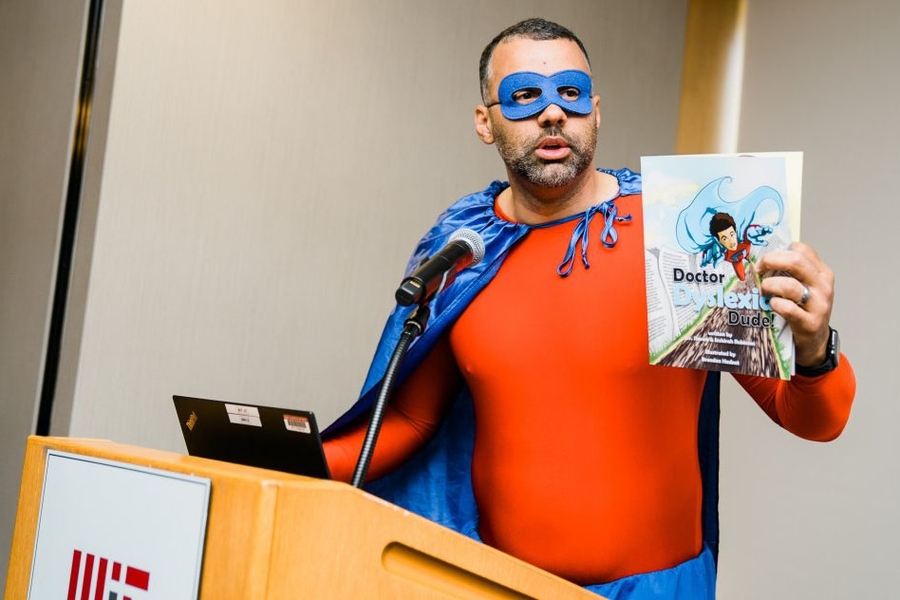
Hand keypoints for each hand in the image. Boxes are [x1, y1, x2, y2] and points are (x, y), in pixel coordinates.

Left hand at [756, 242, 832, 366]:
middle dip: (771, 261)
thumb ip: (789, 273)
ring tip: (763, 291)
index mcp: (821, 273)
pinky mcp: (810, 324)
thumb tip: (762, 260)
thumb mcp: (803, 288)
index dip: (779, 251)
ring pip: (790, 286)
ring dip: (770, 286)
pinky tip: (771, 305)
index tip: (764, 260)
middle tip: (758, 270)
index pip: (801, 250)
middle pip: (796, 262)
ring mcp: (819, 305)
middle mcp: (823, 287)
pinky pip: (788, 309)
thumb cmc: (803, 312)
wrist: (814, 343)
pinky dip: (775, 304)